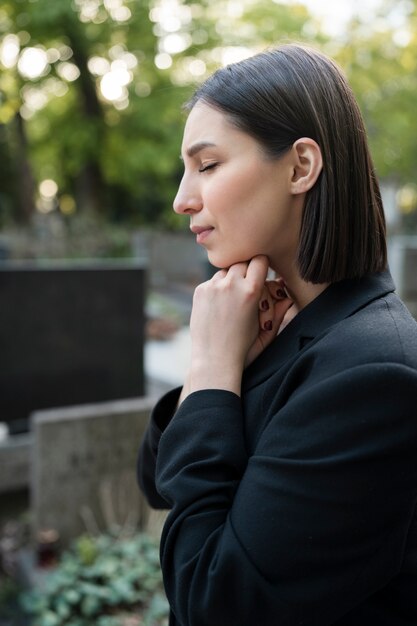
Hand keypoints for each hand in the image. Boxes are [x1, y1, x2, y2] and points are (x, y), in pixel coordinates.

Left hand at [182, 256, 293, 397]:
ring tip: (233, 302)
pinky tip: (219, 308)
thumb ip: (280, 311)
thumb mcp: (267, 331)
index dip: (261, 267)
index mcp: (251, 291)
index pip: (259, 260)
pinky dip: (217, 290)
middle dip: (246, 273)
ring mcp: (212, 287)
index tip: (261, 276)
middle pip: (242, 262)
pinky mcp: (200, 291)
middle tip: (247, 291)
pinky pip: (212, 282)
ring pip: (226, 271)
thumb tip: (288, 295)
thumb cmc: (244, 350)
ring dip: (231, 281)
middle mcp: (231, 284)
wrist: (214, 361)